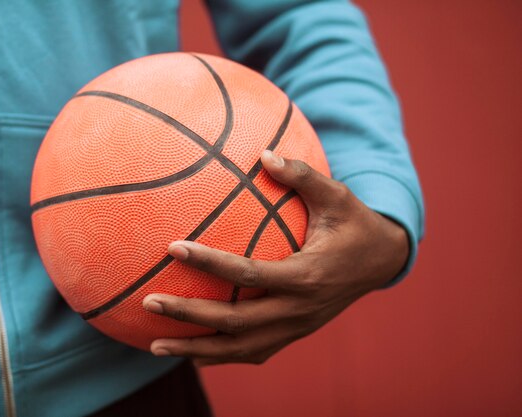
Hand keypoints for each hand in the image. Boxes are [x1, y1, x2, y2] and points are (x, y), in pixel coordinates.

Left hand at [143, 150, 408, 365]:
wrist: (381, 261)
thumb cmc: (354, 224)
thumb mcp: (338, 195)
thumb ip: (303, 174)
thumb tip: (263, 154)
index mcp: (307, 275)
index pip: (249, 274)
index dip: (210, 263)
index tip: (173, 248)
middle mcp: (298, 310)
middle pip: (235, 321)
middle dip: (189, 314)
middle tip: (148, 302)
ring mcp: (296, 328)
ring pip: (239, 347)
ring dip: (196, 348)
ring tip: (154, 345)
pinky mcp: (294, 334)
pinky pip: (253, 352)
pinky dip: (219, 356)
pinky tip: (189, 354)